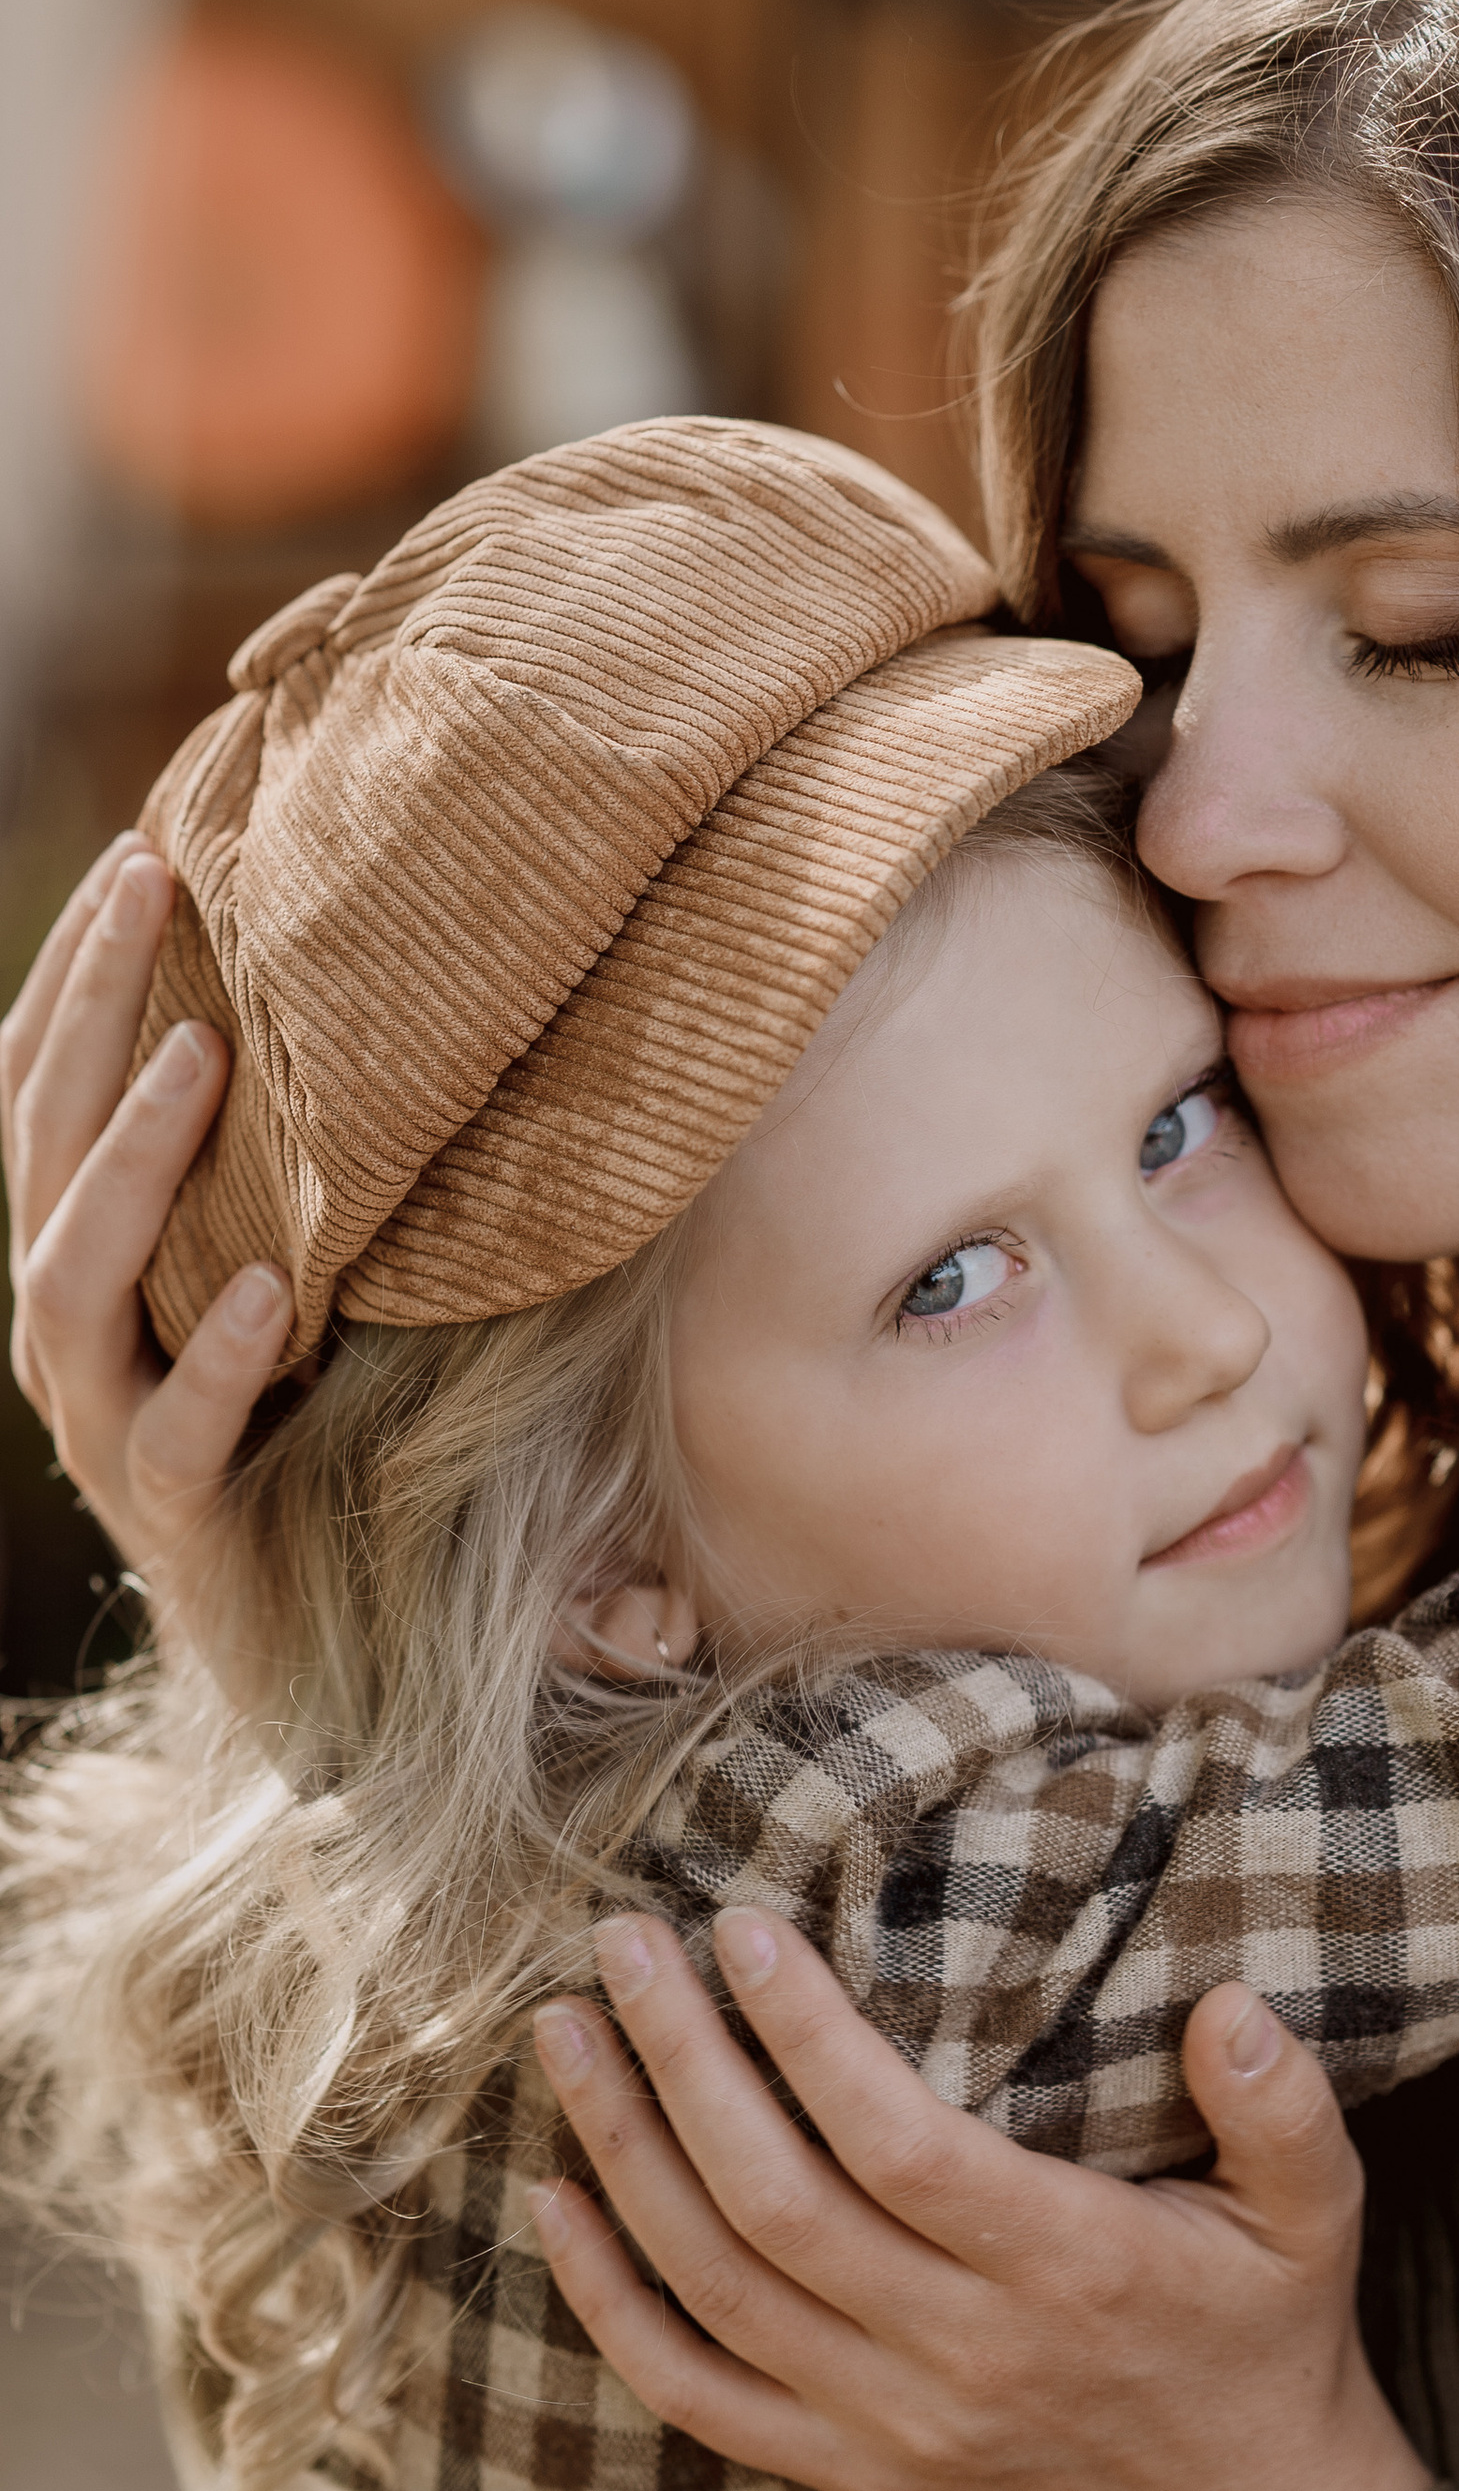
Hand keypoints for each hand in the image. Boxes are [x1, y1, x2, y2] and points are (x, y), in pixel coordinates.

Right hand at [3, 837, 290, 1593]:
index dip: (76, 978)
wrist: (293, 1632)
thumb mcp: (291, 1270)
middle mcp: (64, 1326)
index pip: (42, 1093)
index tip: (144, 858)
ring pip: (73, 1273)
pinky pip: (175, 1427)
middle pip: (44, 1144)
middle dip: (92, 1008)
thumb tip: (384, 1022)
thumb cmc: (303, 1422)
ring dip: (136, 1156)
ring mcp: (101, 1421)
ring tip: (206, 1054)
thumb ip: (298, 1172)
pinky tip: (268, 1290)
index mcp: (78, 1255)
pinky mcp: (171, 1512)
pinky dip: (217, 1354)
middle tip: (154, 888)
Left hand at [529, 1913, 1434, 2490]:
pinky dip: (610, 2303)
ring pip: (714, 2286)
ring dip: (623, 2154)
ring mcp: (889, 2423)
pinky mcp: (848, 2470)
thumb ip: (1284, 2109)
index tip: (742, 1929)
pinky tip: (554, 2201)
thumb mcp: (1318, 2214)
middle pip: (775, 2202)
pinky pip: (693, 2393)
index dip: (807, 2037)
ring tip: (566, 2034)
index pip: (898, 2144)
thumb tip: (1233, 2007)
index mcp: (1067, 2268)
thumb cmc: (1270, 2339)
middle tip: (618, 1944)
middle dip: (680, 2063)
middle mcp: (960, 2353)